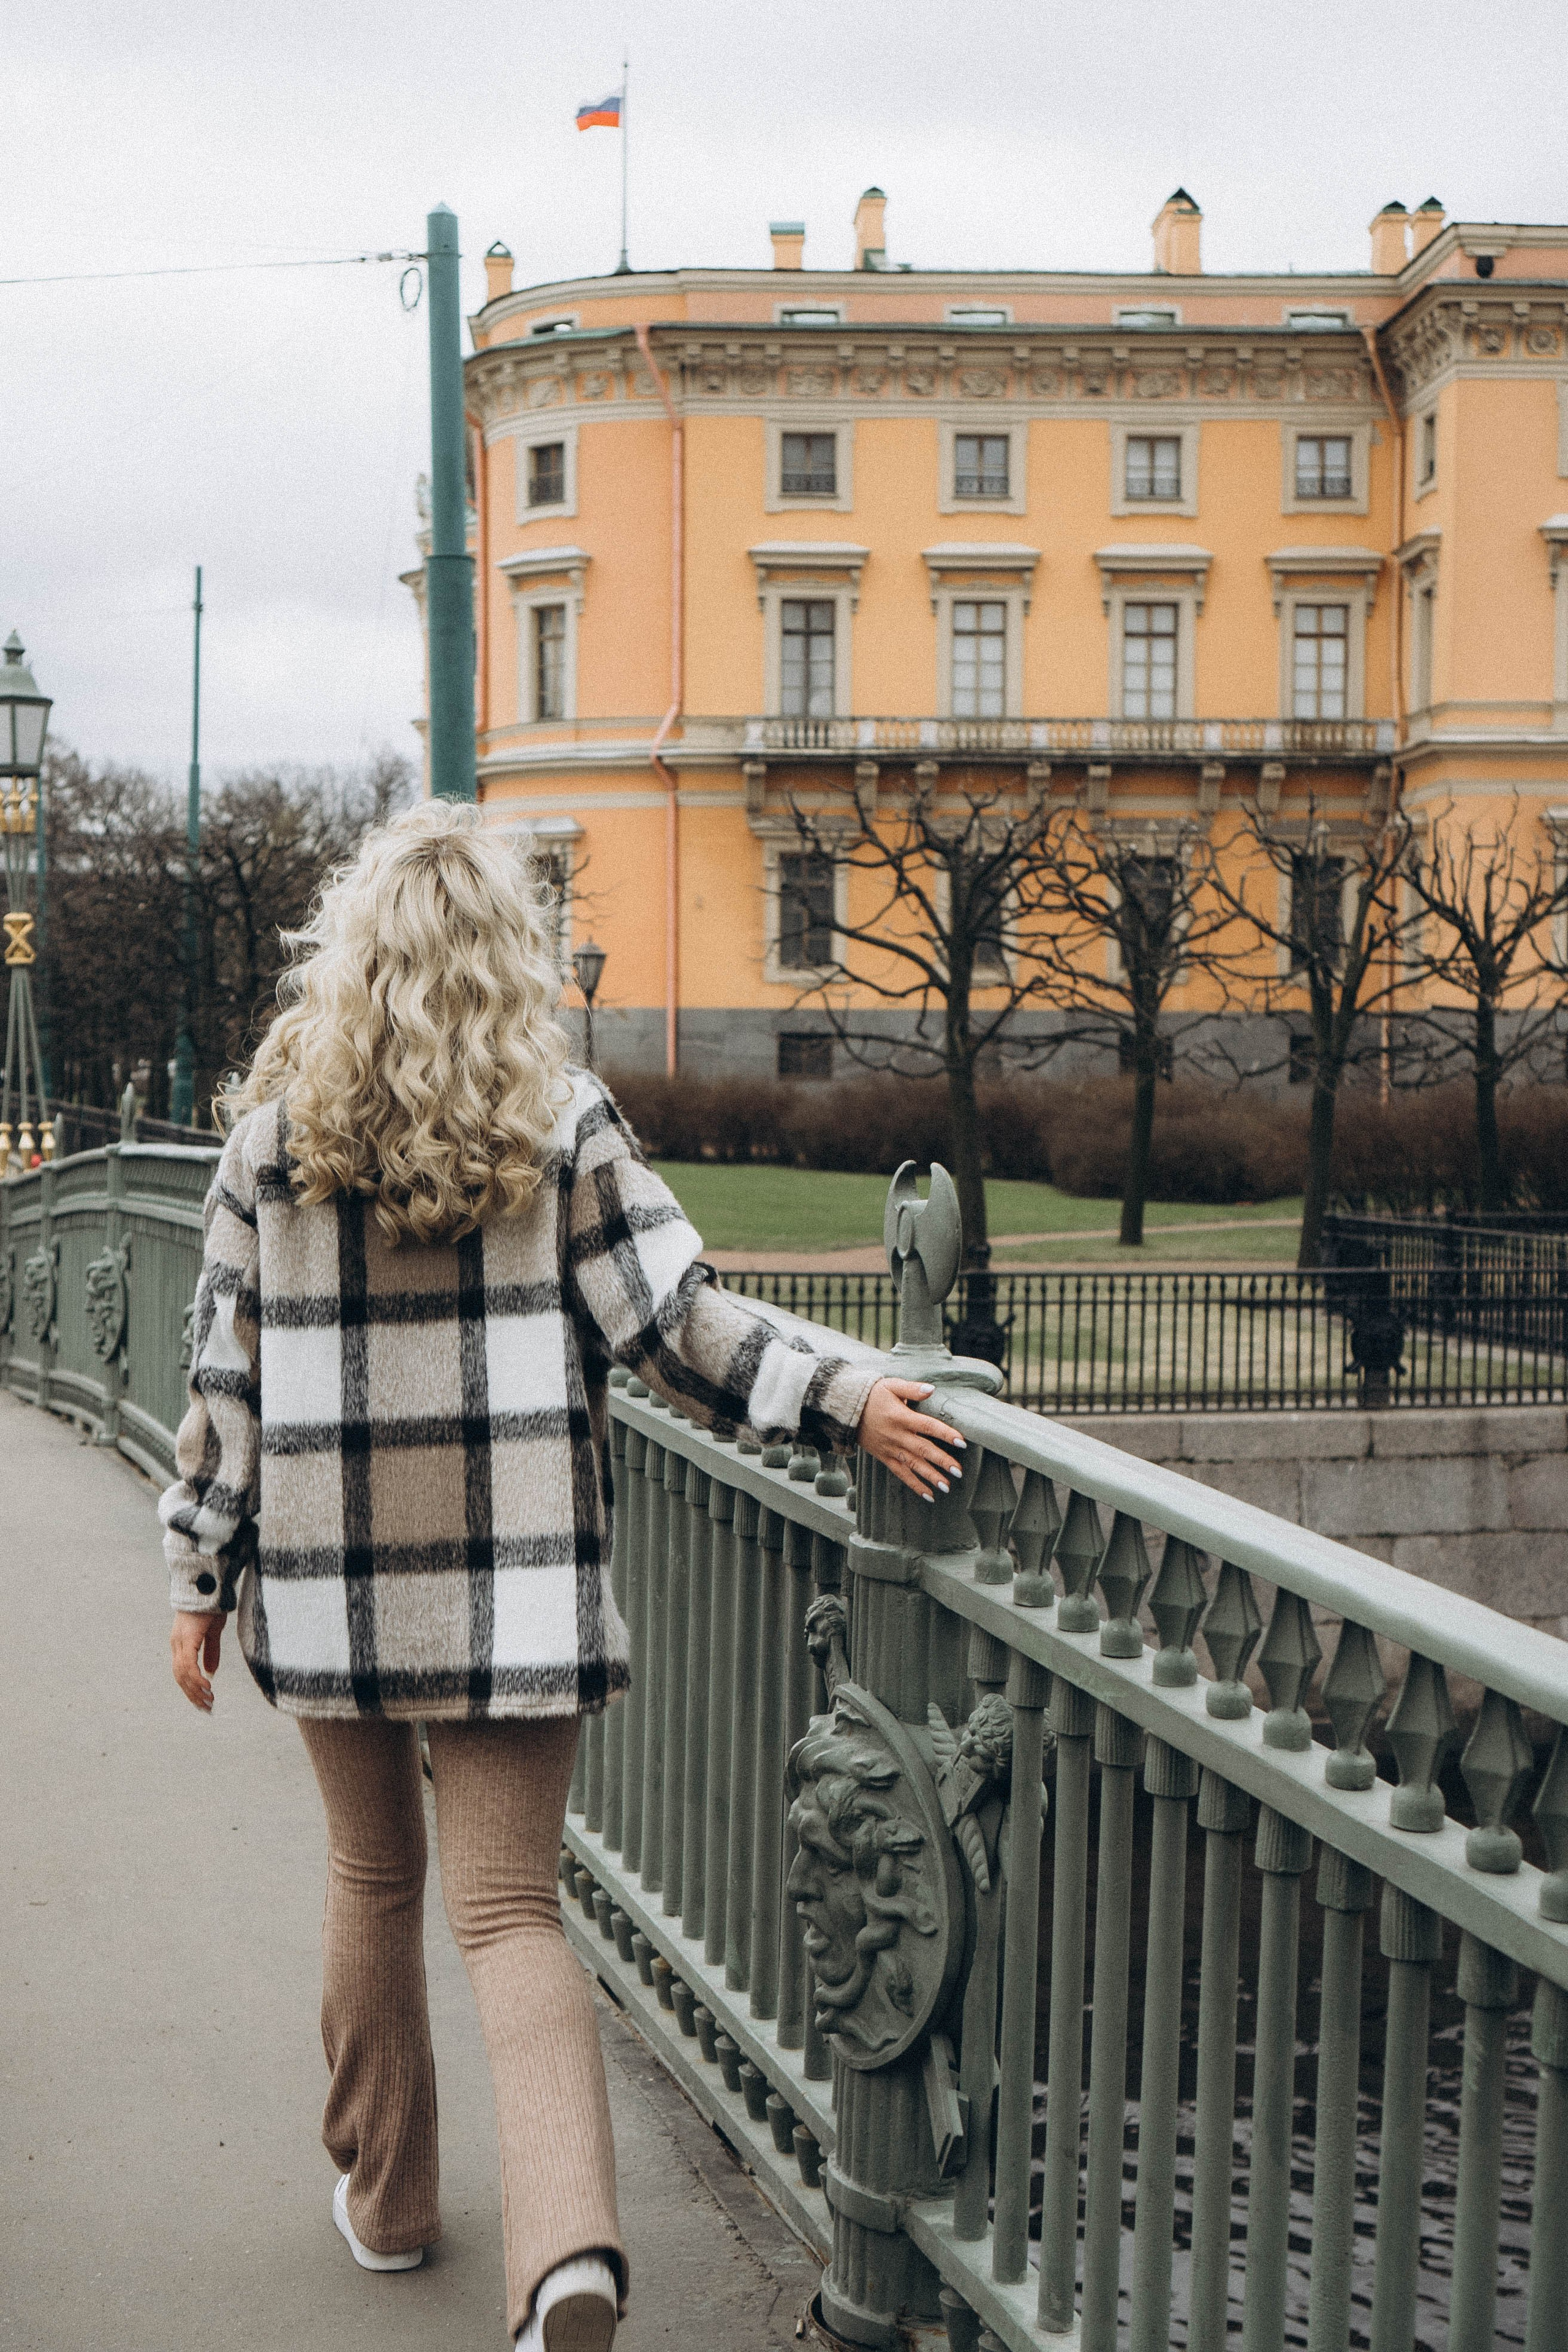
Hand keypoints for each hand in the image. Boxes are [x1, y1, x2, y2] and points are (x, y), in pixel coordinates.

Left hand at [172, 1610, 224, 1711]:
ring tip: (208, 1701)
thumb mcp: (213, 1632)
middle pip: (180, 1678)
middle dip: (193, 1695)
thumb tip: (211, 1674)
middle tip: (207, 1708)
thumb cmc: (209, 1607)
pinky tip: (206, 1687)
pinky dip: (196, 1678)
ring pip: (182, 1675)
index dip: (190, 1689)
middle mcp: (176, 1645)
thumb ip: (211, 1652)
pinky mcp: (187, 1640)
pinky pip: (188, 1665)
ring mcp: (179, 1643)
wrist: (206, 1587)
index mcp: (181, 1644)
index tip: (202, 1702)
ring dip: (195, 1690)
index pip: (182, 1673)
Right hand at [856, 1378, 965, 1501]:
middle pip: (922, 1450)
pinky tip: (928, 1495)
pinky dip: (914, 1485)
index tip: (961, 1442)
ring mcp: (890, 1448)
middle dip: (941, 1461)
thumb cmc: (872, 1395)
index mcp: (901, 1417)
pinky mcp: (885, 1457)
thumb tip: (932, 1389)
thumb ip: (912, 1389)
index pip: (927, 1426)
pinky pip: (900, 1473)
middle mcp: (897, 1435)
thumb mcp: (891, 1386)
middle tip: (958, 1471)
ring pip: (913, 1465)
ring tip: (947, 1486)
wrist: (847, 1410)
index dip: (945, 1433)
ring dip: (930, 1476)